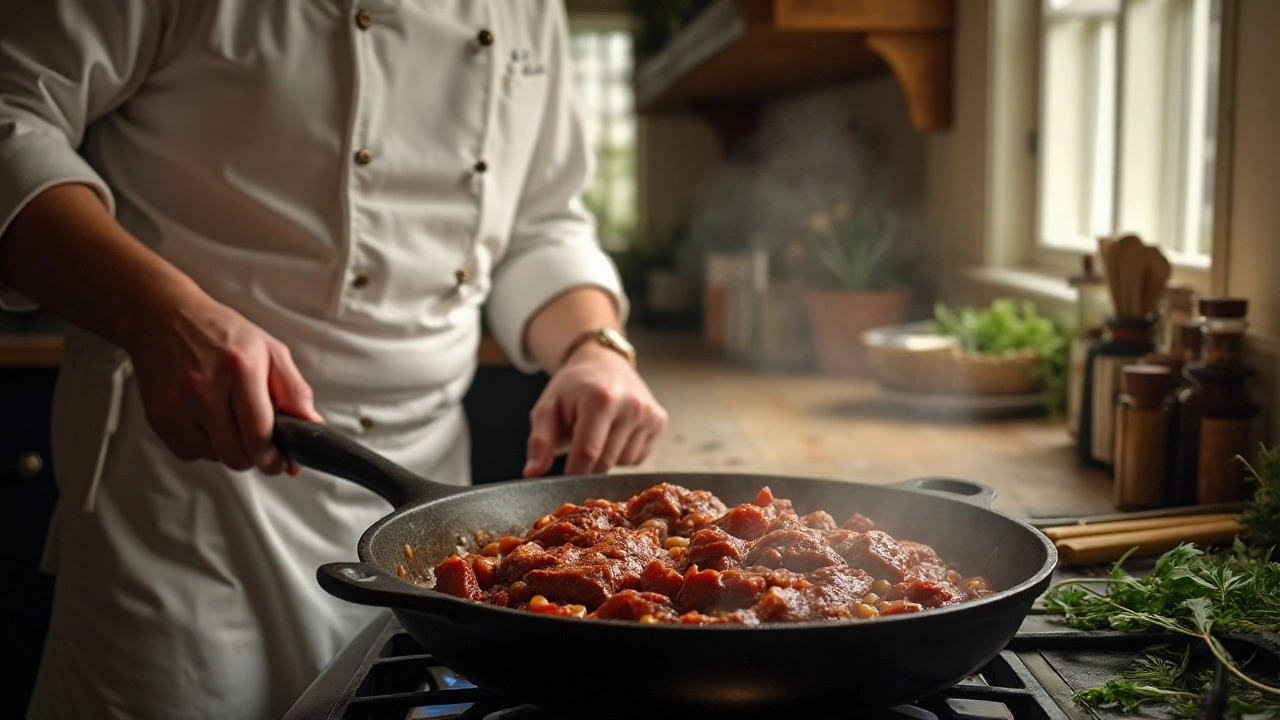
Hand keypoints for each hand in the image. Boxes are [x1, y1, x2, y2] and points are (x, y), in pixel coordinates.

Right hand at [126, 295, 321, 473]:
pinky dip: (204, 446)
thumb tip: (312, 425)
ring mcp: (176, 404)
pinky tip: (207, 420)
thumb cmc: (220, 332)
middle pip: (236, 455)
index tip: (281, 460)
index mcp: (239, 368)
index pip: (259, 434)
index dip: (274, 457)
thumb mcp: (270, 350)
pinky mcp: (157, 416)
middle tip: (258, 441)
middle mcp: (204, 388)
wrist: (164, 317)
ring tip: (230, 419)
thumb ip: (295, 390)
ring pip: (213, 457)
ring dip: (228, 449)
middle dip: (254, 456)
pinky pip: (189, 453)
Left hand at [524, 343, 667, 476]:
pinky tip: (616, 432)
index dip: (573, 472)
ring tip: (599, 432)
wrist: (604, 362)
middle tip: (579, 443)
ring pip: (623, 463)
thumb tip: (532, 473)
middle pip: (605, 463)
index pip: (587, 454)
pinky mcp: (660, 420)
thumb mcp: (547, 408)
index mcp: (600, 400)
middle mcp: (631, 406)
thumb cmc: (572, 387)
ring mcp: (649, 413)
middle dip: (588, 464)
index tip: (564, 474)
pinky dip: (623, 452)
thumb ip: (540, 441)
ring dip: (607, 457)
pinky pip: (638, 457)